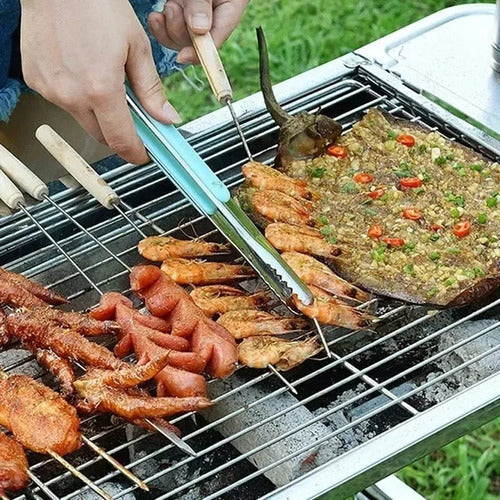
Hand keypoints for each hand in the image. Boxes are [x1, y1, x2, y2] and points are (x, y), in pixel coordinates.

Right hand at [20, 0, 180, 164]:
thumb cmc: (96, 4)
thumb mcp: (137, 47)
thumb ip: (151, 90)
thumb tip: (166, 118)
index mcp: (101, 89)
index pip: (121, 141)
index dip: (136, 153)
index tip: (144, 154)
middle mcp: (71, 95)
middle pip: (102, 135)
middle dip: (119, 132)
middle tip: (132, 115)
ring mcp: (50, 89)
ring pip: (82, 119)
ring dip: (97, 112)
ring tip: (104, 79)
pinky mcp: (36, 80)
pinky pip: (63, 101)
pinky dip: (77, 95)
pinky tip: (82, 70)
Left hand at [148, 0, 247, 63]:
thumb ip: (201, 1)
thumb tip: (199, 30)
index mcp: (232, 5)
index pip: (219, 36)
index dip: (201, 52)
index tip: (183, 57)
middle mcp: (216, 14)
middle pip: (198, 41)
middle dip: (180, 32)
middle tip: (171, 9)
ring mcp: (198, 14)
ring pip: (183, 38)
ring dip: (170, 28)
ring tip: (168, 7)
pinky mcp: (182, 12)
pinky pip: (171, 30)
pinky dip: (161, 27)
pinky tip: (156, 18)